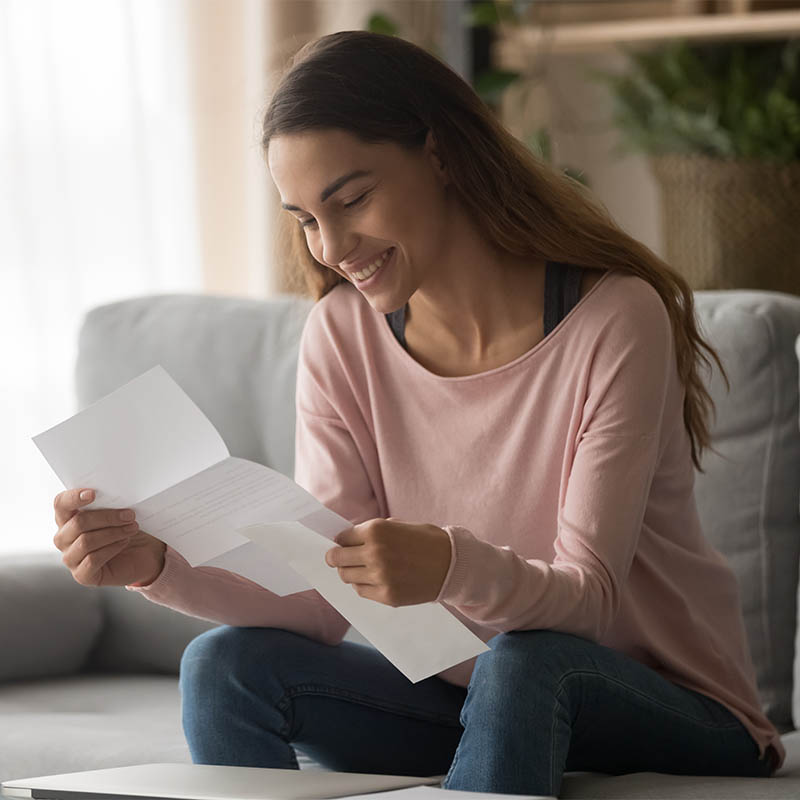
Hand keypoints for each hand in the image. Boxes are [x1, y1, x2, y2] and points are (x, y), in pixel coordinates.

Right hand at [53, 488, 166, 587]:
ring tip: (132, 528)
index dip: (73, 497)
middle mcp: (64, 538)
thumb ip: (109, 503)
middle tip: (129, 514)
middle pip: (78, 523)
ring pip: (86, 541)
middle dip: (107, 517)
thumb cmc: (127, 529)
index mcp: (68, 518)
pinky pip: (92, 559)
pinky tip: (124, 542)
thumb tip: (113, 493)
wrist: (144, 553)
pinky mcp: (82, 575)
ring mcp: (70, 558)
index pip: (61, 504)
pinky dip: (112, 548)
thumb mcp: (118, 512)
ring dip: (113, 533)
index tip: (93, 493)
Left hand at [324, 517, 450, 606]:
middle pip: (338, 558)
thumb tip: (348, 539)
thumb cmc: (426, 541)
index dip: (342, 541)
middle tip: (339, 558)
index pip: (342, 538)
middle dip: (337, 557)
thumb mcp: (398, 525)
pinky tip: (374, 579)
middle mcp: (375, 553)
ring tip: (362, 569)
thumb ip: (373, 531)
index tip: (343, 544)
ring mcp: (380, 576)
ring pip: (347, 576)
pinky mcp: (387, 596)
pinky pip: (361, 591)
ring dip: (351, 572)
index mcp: (377, 530)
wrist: (453, 564)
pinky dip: (363, 585)